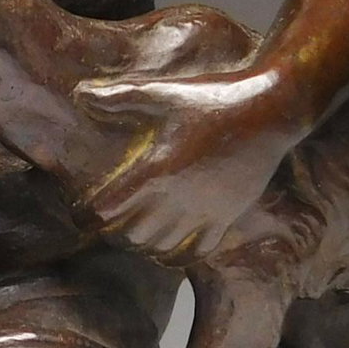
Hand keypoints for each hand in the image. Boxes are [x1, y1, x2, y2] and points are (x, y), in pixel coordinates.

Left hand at [72, 72, 295, 262]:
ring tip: (134, 226)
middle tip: (107, 216)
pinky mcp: (225, 219)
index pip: (107, 212)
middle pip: (129, 236)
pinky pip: (194, 253)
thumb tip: (81, 96)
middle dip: (111, 230)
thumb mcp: (162, 94)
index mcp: (156, 171)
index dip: (87, 213)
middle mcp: (178, 199)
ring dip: (140, 243)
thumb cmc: (211, 100)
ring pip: (159, 250)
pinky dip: (175, 254)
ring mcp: (204, 213)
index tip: (82, 207)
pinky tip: (169, 237)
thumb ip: (119, 98)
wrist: (267, 112)